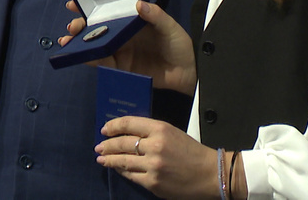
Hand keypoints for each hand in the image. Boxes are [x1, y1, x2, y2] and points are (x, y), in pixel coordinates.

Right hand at [57, 0, 196, 94]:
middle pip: (96, 29)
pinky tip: (81, 56)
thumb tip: (138, 4)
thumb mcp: (170, 26)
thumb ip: (155, 15)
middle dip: (80, 27)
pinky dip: (90, 59)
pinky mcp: (121, 68)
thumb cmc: (179, 44)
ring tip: (67, 42)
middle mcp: (122, 35)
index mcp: (131, 21)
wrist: (187, 71)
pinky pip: (103, 63)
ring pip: (95, 46)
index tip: (73, 5)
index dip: (90, 8)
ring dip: (79, 44)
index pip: (107, 11)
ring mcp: (120, 51)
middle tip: (72, 28)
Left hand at [95, 116, 219, 199]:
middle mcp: (154, 146)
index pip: (129, 124)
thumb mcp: (172, 133)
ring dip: (109, 160)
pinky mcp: (152, 183)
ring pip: (123, 161)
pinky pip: (131, 176)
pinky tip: (117, 169)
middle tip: (98, 146)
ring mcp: (152, 166)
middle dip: (107, 145)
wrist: (209, 174)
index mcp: (161, 129)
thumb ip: (151, 132)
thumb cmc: (191, 152)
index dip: (114, 126)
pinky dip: (122, 171)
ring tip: (101, 159)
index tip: (105, 129)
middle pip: (122, 143)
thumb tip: (127, 135)